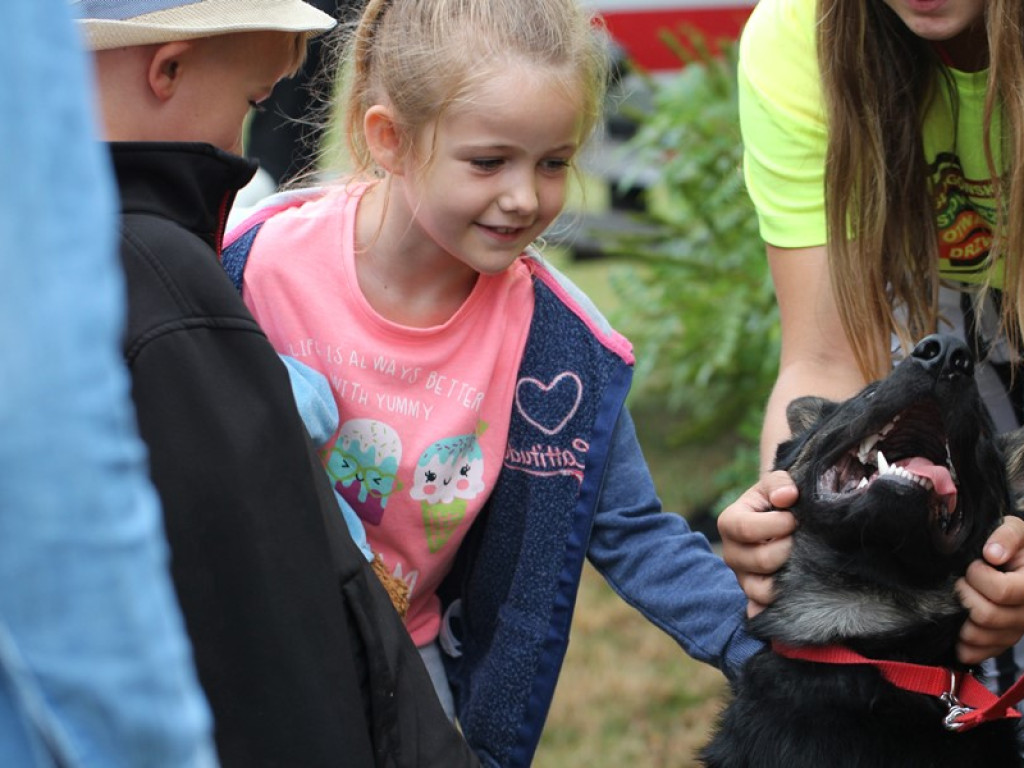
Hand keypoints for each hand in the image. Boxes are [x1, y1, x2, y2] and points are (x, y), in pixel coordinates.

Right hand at [718, 471, 798, 616]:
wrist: (781, 519)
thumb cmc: (777, 500)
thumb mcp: (776, 485)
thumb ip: (780, 483)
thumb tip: (786, 497)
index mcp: (729, 523)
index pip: (746, 529)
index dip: (777, 524)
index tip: (795, 518)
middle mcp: (731, 554)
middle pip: (760, 560)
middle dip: (788, 549)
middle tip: (800, 540)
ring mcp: (743, 578)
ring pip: (763, 589)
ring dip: (788, 576)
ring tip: (799, 561)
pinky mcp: (756, 596)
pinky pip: (762, 609)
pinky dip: (775, 608)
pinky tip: (791, 599)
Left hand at [956, 516, 1023, 665]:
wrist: (1018, 561)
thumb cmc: (1014, 544)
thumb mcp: (1014, 528)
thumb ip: (1006, 536)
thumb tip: (992, 554)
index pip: (1000, 592)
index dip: (979, 576)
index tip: (974, 565)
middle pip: (987, 616)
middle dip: (965, 595)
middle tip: (963, 581)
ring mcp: (1016, 631)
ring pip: (979, 636)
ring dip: (961, 616)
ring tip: (962, 598)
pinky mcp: (1002, 642)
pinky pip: (978, 652)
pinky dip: (963, 642)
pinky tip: (959, 624)